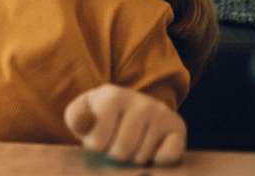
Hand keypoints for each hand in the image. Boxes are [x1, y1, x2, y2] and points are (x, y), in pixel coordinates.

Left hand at [65, 84, 186, 165]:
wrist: (132, 108)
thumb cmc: (101, 116)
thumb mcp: (82, 114)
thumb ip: (76, 119)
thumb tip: (85, 124)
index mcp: (111, 95)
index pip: (97, 142)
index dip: (96, 146)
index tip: (98, 136)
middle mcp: (139, 100)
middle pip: (121, 151)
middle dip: (116, 154)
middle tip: (117, 142)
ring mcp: (159, 112)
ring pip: (141, 156)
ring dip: (134, 157)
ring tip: (132, 143)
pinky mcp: (177, 126)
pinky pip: (167, 156)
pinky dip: (159, 160)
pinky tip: (153, 149)